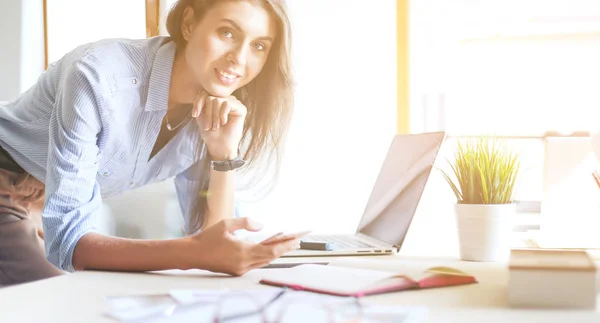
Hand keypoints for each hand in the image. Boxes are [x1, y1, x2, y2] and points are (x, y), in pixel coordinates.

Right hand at [184, 217, 300, 275]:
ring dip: (277, 251)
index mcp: (243, 251)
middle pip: (271, 256)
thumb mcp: (227, 224)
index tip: (297, 239)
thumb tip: (262, 226)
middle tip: (299, 240)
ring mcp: (241, 268)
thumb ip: (246, 223)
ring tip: (289, 241)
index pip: (271, 250)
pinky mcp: (237, 270)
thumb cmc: (208, 238)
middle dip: (285, 247)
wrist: (193, 254)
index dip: (286, 245)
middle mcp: (244, 263)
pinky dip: (266, 253)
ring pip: (265, 260)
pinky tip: (271, 245)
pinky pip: (257, 261)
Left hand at [192, 90, 246, 159]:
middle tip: (209, 126)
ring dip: (214, 116)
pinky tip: (224, 122)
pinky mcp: (241, 108)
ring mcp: (234, 103)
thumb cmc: (210, 132)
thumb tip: (201, 92)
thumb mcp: (201, 115)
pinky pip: (227, 104)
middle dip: (207, 113)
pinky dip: (222, 115)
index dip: (198, 102)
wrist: (218, 145)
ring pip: (218, 100)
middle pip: (211, 97)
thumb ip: (201, 102)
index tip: (195, 115)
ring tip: (216, 126)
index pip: (205, 92)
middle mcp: (225, 99)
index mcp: (216, 99)